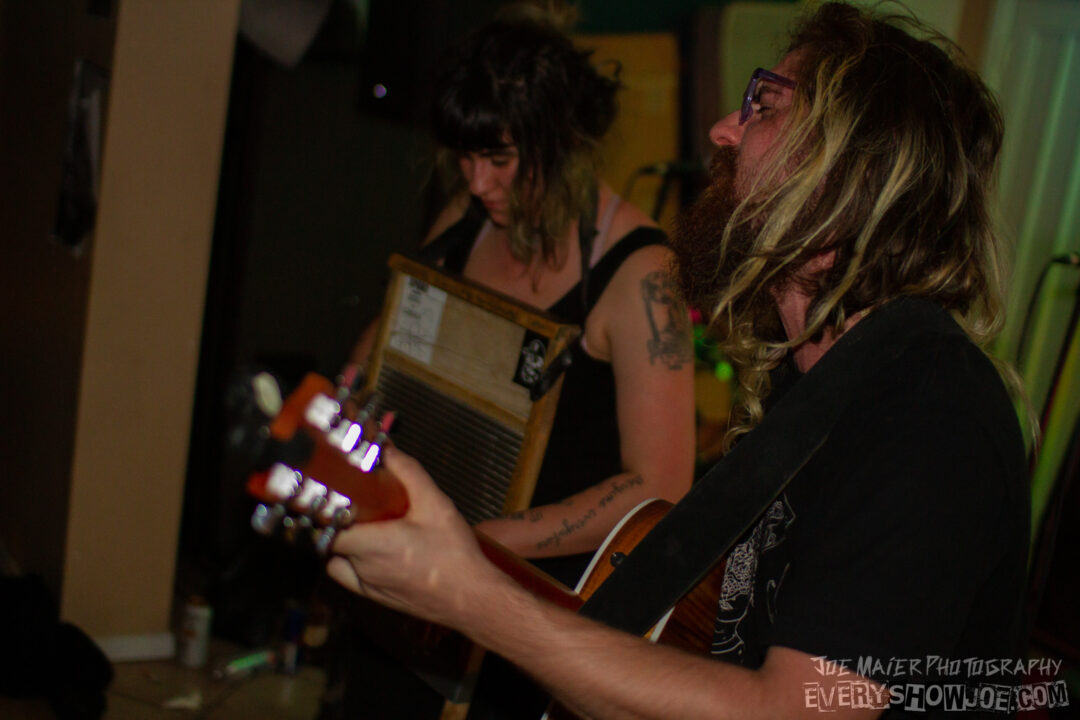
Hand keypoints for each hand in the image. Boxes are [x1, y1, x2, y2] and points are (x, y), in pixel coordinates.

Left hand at [326, 446, 505, 626]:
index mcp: (372, 544)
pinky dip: (353, 564)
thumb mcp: (436, 505)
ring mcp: (368, 586)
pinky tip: (374, 552)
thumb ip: (409, 474)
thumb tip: (388, 451)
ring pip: (337, 561)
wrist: (472, 598)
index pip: (326, 527)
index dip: (326, 508)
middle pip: (331, 541)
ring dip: (344, 544)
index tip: (335, 492)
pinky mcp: (376, 598)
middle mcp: (363, 567)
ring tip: (365, 528)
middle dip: (340, 521)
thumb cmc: (454, 554)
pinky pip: (351, 578)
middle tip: (357, 504)